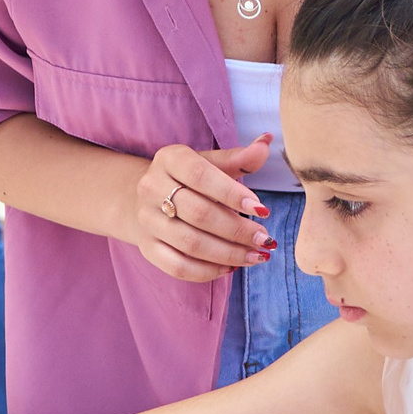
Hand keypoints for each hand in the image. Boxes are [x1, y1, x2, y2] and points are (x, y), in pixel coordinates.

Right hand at [129, 138, 277, 281]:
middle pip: (199, 213)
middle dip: (237, 230)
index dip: (232, 194)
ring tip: (255, 256)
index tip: (262, 210)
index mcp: (169, 159)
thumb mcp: (211, 162)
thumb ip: (240, 158)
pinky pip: (177, 266)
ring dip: (229, 253)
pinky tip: (231, 267)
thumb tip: (266, 142)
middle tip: (264, 239)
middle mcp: (152, 188)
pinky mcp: (147, 248)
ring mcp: (147, 220)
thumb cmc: (189, 179)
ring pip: (190, 244)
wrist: (146, 198)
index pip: (201, 176)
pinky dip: (207, 271)